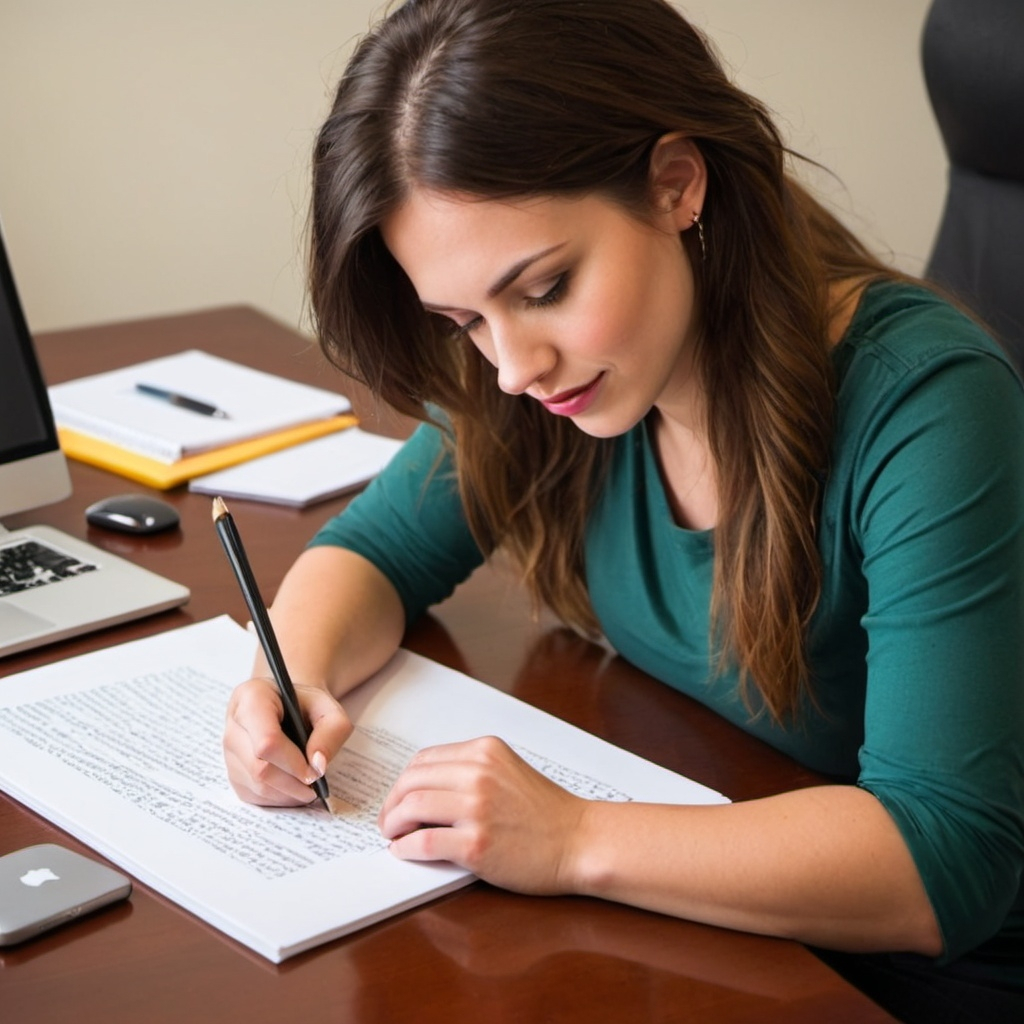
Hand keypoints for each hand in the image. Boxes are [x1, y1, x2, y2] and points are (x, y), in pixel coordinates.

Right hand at [223, 676, 351, 805]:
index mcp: (254, 697)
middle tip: (316, 783)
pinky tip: (294, 787)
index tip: (315, 772)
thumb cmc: (307, 705)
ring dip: (288, 794)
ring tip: (308, 786)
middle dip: (293, 783)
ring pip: (256, 786)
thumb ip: (332, 731)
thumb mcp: (329, 707)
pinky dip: (278, 798)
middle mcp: (234, 723)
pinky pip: (254, 795)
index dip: (293, 762)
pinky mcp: (232, 772)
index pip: (266, 741)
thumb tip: (317, 765)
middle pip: (259, 768)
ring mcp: (228, 750)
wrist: (288, 707)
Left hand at [377, 736, 585, 893]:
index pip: (424, 760)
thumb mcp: (507, 771)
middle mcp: (479, 773)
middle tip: (388, 822)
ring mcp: (477, 808)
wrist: (579, 840)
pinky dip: (405, 848)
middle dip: (392, 803)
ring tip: (393, 836)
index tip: (398, 799)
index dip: (403, 782)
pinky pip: (424, 842)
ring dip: (393, 824)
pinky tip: (404, 852)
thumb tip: (422, 789)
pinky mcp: (476, 844)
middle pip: (411, 781)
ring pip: (411, 807)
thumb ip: (470, 771)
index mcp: (484, 750)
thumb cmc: (545, 812)